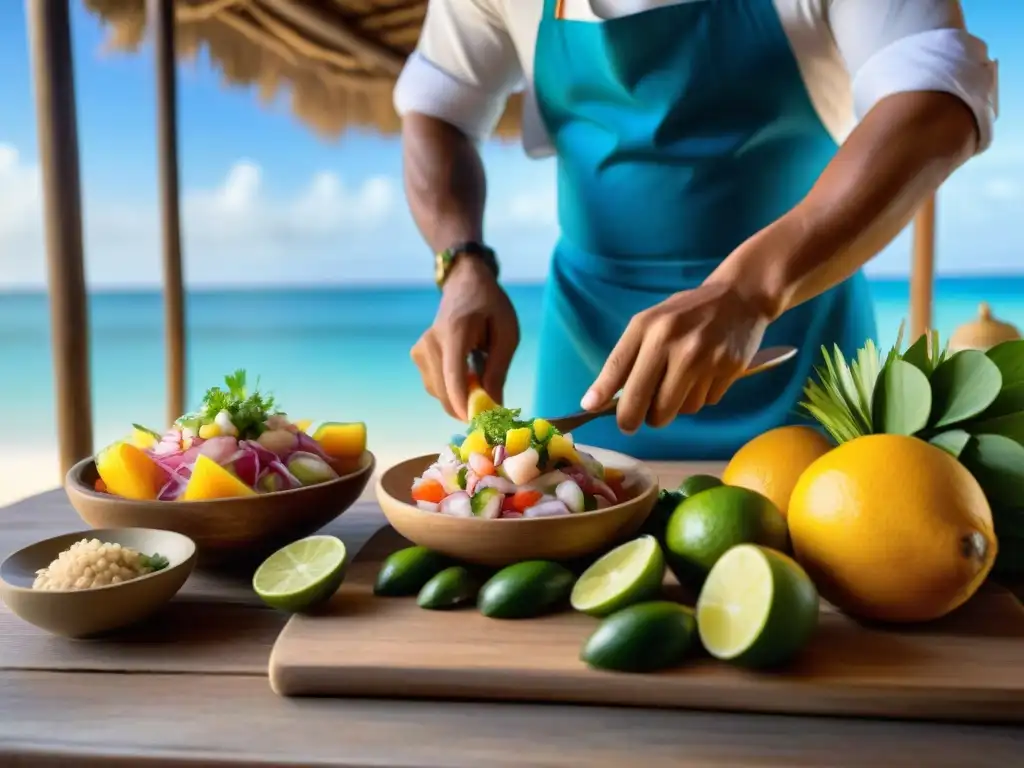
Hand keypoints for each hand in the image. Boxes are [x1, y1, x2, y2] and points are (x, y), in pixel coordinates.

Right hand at [411, 258, 519, 420]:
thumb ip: (498, 370)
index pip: (453, 374)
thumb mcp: (506, 334)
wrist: (464, 284)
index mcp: (454, 332)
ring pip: (438, 393)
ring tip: (480, 382)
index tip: (476, 422)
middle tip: (491, 409)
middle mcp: (430, 342)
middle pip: (444, 390)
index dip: (462, 402)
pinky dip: (451, 390)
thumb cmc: (490, 306)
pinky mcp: (417, 356)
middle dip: (466, 406)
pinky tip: (466, 377)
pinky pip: (434, 386)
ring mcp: (420, 350)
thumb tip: (493, 405)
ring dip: (459, 398)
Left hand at [581, 282, 769, 432]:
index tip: (590, 409)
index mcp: (648, 327)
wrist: (739, 297)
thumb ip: (625, 359)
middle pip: (646, 404)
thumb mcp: (650, 323)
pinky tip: (704, 376)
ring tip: (679, 383)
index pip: (618, 368)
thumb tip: (595, 401)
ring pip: (677, 410)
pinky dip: (699, 397)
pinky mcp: (727, 370)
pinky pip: (703, 404)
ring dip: (673, 407)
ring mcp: (703, 358)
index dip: (602, 394)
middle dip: (635, 419)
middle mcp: (673, 342)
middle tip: (633, 422)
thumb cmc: (686, 313)